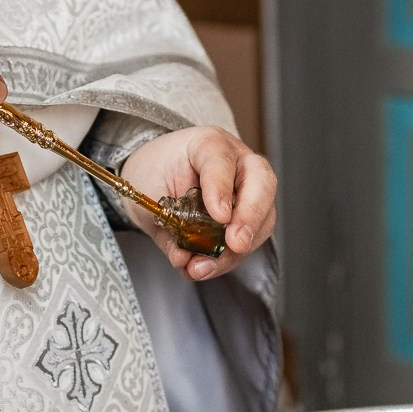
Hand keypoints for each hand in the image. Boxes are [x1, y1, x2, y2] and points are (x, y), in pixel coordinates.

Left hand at [118, 127, 276, 281]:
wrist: (153, 178)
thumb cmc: (153, 174)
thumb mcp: (149, 192)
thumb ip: (168, 225)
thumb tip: (184, 257)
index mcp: (208, 143)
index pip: (220, 158)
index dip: (221, 187)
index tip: (219, 215)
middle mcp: (236, 162)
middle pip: (262, 181)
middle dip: (251, 216)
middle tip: (235, 243)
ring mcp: (247, 189)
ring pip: (263, 217)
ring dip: (237, 250)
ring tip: (204, 266)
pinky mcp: (247, 217)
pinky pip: (249, 240)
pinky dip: (228, 259)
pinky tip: (205, 268)